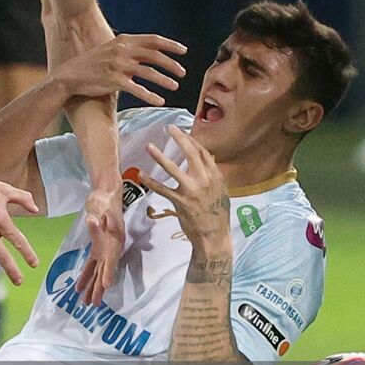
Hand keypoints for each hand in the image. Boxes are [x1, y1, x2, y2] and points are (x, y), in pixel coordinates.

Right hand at [55, 33, 187, 105]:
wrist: (70, 76)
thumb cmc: (92, 64)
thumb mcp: (111, 49)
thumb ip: (129, 50)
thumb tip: (150, 54)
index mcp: (123, 40)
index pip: (153, 39)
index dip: (170, 45)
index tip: (184, 51)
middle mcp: (122, 50)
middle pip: (154, 55)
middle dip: (171, 64)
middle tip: (183, 72)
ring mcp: (118, 65)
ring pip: (148, 72)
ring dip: (164, 80)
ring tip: (175, 86)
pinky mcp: (114, 81)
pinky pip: (137, 89)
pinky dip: (151, 95)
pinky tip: (160, 101)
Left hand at [74, 187, 124, 305]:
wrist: (107, 191)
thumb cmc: (103, 198)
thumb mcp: (99, 206)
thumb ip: (96, 216)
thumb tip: (91, 221)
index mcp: (114, 239)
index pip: (111, 259)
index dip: (108, 272)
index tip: (105, 286)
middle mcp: (112, 247)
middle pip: (105, 270)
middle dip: (99, 288)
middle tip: (93, 304)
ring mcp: (105, 247)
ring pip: (98, 271)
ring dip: (92, 286)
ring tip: (86, 303)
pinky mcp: (98, 246)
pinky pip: (92, 264)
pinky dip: (86, 276)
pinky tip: (79, 287)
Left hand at [143, 125, 230, 248]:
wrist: (214, 236)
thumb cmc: (217, 214)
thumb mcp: (221, 191)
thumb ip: (213, 174)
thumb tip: (207, 157)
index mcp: (215, 177)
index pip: (203, 152)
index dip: (192, 140)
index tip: (181, 132)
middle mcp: (205, 181)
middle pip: (191, 154)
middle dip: (179, 138)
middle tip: (168, 128)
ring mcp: (192, 191)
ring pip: (173, 169)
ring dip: (160, 157)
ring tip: (149, 146)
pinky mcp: (180, 202)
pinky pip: (162, 189)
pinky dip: (151, 181)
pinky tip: (142, 174)